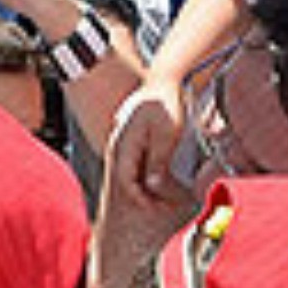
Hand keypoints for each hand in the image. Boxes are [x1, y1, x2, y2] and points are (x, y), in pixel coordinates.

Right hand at [108, 83, 187, 207]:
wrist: (165, 79)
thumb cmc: (167, 104)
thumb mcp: (166, 135)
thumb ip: (157, 161)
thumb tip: (152, 184)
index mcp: (124, 144)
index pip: (125, 181)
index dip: (139, 198)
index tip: (156, 208)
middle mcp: (120, 141)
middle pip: (126, 177)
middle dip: (143, 195)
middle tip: (163, 205)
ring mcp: (124, 137)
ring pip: (131, 168)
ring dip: (145, 183)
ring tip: (165, 193)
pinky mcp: (132, 133)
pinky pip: (136, 158)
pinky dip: (146, 170)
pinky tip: (162, 173)